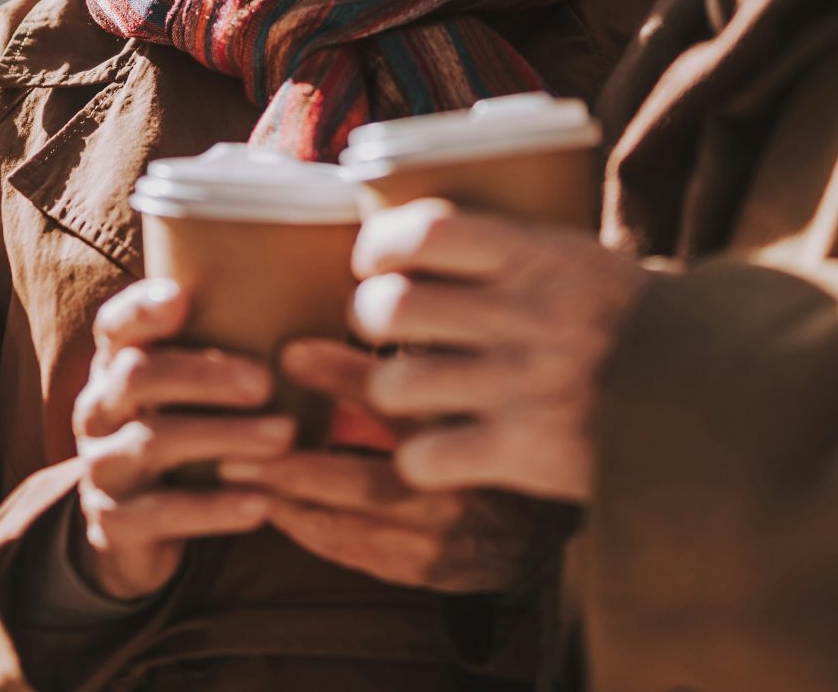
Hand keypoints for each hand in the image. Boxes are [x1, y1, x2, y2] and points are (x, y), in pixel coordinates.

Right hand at [71, 279, 291, 600]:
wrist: (140, 529)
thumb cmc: (188, 434)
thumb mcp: (194, 391)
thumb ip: (232, 348)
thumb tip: (328, 297)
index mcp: (118, 365)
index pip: (116, 324)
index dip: (142, 308)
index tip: (182, 297)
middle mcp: (99, 409)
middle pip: (138, 376)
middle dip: (203, 375)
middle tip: (265, 382)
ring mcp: (102, 467)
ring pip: (153, 443)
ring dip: (223, 436)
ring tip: (284, 436)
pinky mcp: (114, 523)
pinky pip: (162, 512)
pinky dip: (214, 508)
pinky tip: (261, 503)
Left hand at [223, 341, 575, 591]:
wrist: (600, 487)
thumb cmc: (543, 405)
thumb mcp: (516, 363)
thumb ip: (464, 328)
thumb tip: (401, 268)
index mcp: (492, 428)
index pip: (409, 402)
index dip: (346, 379)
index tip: (292, 353)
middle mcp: (470, 493)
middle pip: (372, 478)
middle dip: (298, 460)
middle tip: (238, 436)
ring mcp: (456, 535)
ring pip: (361, 520)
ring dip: (293, 495)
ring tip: (236, 464)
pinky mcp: (442, 570)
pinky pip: (367, 554)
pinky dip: (316, 531)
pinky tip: (275, 507)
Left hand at [346, 201, 654, 503]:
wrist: (719, 397)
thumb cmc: (639, 325)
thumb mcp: (586, 261)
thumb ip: (517, 249)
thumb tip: (429, 232)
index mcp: (540, 256)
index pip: (422, 230)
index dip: (378, 245)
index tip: (375, 261)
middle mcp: (526, 315)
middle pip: (389, 307)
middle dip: (369, 318)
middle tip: (382, 329)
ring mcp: (524, 385)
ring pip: (395, 384)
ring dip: (388, 391)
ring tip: (407, 393)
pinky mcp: (527, 452)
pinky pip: (426, 458)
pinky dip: (420, 461)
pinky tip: (440, 452)